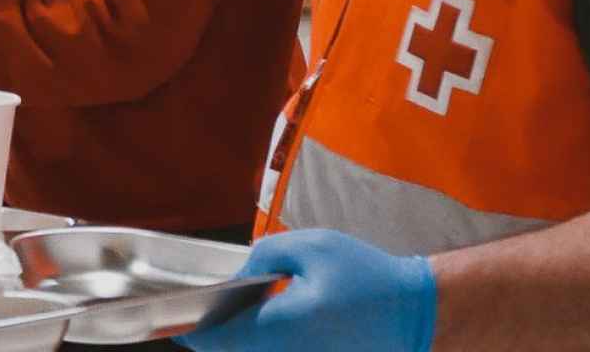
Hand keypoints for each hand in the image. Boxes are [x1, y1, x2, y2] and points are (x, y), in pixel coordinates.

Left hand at [177, 230, 435, 351]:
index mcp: (280, 327)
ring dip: (234, 340)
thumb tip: (241, 277)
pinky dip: (259, 344)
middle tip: (194, 311)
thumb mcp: (312, 247)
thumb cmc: (367, 276)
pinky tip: (257, 323)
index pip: (217, 339)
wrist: (418, 314)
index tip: (171, 318)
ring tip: (221, 315)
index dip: (189, 330)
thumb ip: (265, 255)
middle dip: (209, 335)